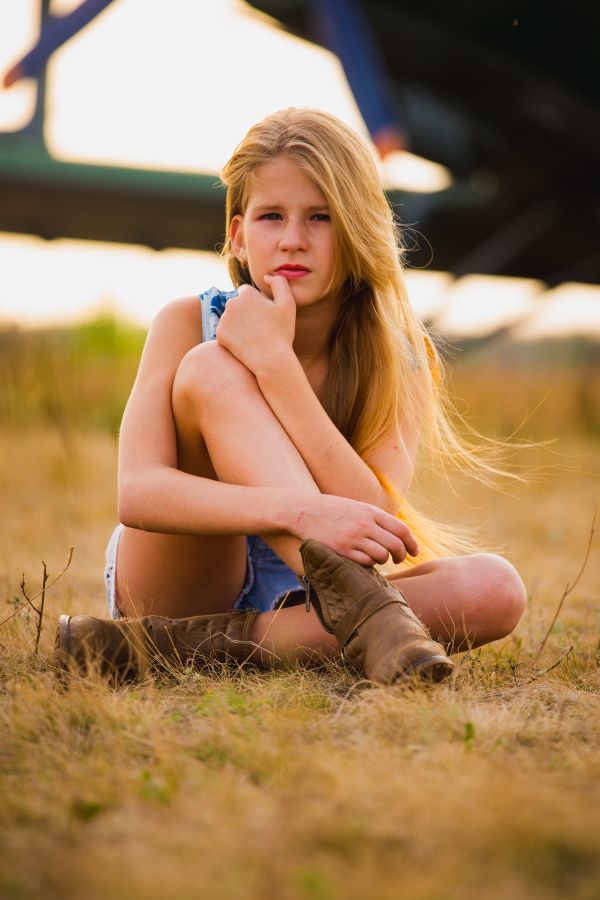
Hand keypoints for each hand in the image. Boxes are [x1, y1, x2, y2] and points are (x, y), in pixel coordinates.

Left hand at [215, 275, 295, 374]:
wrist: (271, 360)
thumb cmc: (282, 332)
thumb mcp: (288, 304)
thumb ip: (279, 283)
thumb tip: (266, 276)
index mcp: (247, 294)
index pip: (247, 292)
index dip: (257, 303)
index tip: (264, 316)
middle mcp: (232, 303)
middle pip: (237, 304)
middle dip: (245, 312)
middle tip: (260, 328)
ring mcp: (224, 320)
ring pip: (231, 317)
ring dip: (238, 323)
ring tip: (253, 336)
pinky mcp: (219, 335)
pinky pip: (225, 331)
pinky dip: (233, 336)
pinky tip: (245, 344)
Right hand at [288, 492, 418, 566]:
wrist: (303, 511)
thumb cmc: (332, 510)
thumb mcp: (357, 507)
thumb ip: (376, 519)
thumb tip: (397, 534)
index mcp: (371, 512)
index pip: (401, 530)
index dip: (412, 543)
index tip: (414, 552)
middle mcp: (365, 524)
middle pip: (396, 545)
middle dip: (401, 556)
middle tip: (398, 560)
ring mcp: (353, 538)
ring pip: (381, 556)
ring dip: (384, 561)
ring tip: (378, 559)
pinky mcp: (341, 551)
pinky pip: (365, 563)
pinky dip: (368, 564)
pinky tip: (363, 560)